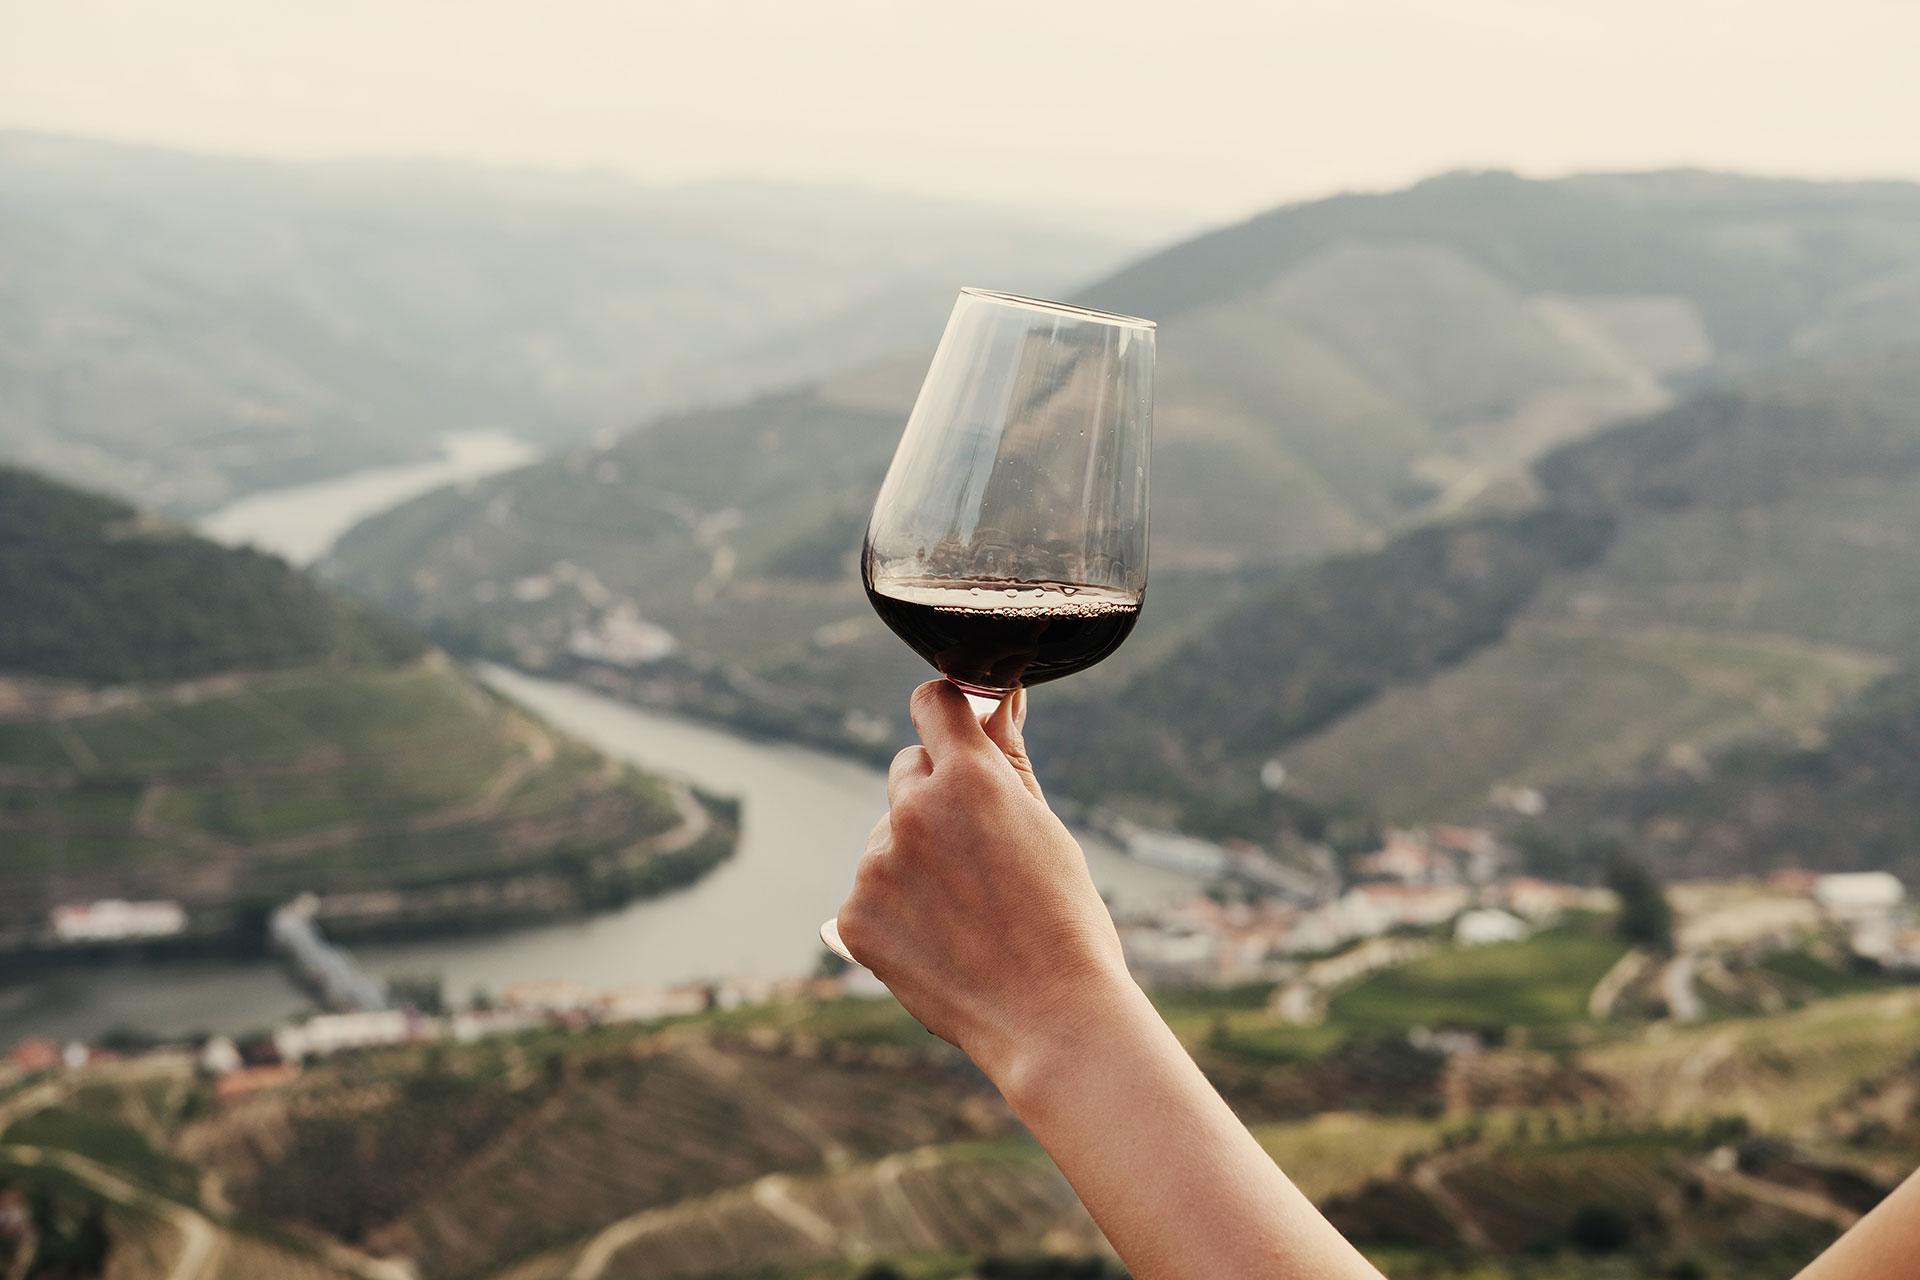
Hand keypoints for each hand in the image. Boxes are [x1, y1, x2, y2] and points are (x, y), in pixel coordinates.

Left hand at [834, 681, 1135, 1089]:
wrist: (1051, 1018)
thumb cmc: (1064, 920)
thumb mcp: (1044, 827)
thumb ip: (1008, 757)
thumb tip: (1001, 697)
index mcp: (970, 778)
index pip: (933, 703)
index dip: (947, 714)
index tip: (956, 731)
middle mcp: (913, 811)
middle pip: (908, 770)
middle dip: (936, 796)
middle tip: (980, 853)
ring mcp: (877, 865)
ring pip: (888, 836)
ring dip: (915, 857)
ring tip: (966, 913)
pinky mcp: (853, 916)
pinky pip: (869, 891)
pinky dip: (895, 909)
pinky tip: (938, 940)